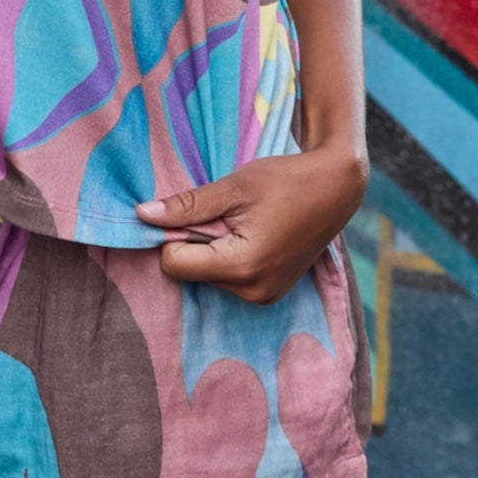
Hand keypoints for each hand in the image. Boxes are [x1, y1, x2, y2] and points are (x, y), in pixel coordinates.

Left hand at [135, 143, 368, 303]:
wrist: (336, 187)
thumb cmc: (285, 180)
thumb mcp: (232, 187)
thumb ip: (187, 206)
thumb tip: (142, 215)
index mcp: (241, 267)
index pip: (174, 264)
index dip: (172, 234)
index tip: (192, 210)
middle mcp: (252, 292)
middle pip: (191, 271)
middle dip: (196, 241)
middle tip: (226, 213)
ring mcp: (264, 297)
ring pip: (209, 275)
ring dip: (214, 247)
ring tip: (244, 221)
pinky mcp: (271, 293)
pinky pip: (230, 278)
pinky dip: (230, 255)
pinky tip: (253, 232)